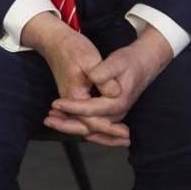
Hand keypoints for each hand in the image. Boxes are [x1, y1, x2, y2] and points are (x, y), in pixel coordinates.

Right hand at [21, 12, 130, 146]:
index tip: (125, 133)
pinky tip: (106, 125)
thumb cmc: (72, 48)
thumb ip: (104, 78)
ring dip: (101, 133)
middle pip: (86, 127)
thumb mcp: (90, 59)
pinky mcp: (73, 96)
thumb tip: (116, 93)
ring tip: (120, 138)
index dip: (109, 128)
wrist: (54, 41)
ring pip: (84, 124)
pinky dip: (94, 124)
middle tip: (127, 140)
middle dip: (106, 136)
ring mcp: (71, 99)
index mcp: (74, 95)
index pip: (91, 120)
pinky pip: (83, 116)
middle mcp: (71, 101)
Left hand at [49, 25, 172, 145]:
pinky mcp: (109, 112)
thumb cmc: (129, 61)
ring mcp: (114, 114)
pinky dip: (78, 124)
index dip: (72, 107)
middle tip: (47, 120)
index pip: (91, 110)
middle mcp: (116, 112)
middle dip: (67, 124)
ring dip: (70, 126)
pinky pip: (93, 124)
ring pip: (90, 128)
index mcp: (117, 102)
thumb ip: (105, 71)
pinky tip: (63, 119)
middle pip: (90, 126)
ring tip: (50, 120)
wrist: (143, 63)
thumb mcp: (117, 61)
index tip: (55, 103)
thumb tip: (94, 77)